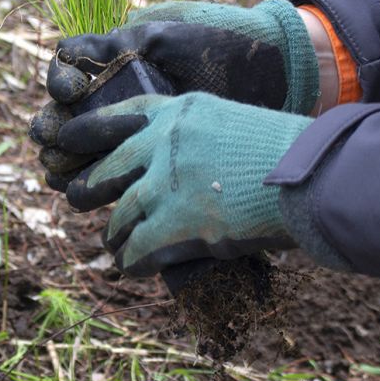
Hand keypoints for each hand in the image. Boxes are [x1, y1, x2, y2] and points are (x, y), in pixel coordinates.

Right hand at [30, 0, 318, 189]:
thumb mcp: (167, 34)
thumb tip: (67, 55)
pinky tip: (89, 193)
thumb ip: (118, 43)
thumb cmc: (223, 42)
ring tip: (63, 173)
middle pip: (64, 122)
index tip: (72, 90)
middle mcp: (117, 101)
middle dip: (55, 132)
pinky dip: (97, 188)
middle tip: (57, 142)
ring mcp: (135, 135)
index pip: (67, 75)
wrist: (278, 71)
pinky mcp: (155, 163)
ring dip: (67, 166)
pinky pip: (116, 179)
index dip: (60, 84)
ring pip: (81, 157)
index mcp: (114, 64)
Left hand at [57, 92, 311, 276]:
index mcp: (181, 111)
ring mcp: (168, 182)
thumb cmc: (289, 154)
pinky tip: (130, 269)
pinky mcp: (176, 222)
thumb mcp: (235, 125)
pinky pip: (138, 248)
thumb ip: (200, 140)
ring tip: (112, 244)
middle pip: (109, 167)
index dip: (88, 130)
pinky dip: (131, 262)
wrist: (313, 175)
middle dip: (91, 188)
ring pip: (121, 214)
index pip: (121, 115)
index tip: (66, 139)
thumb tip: (184, 170)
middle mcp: (166, 142)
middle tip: (79, 199)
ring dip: (114, 233)